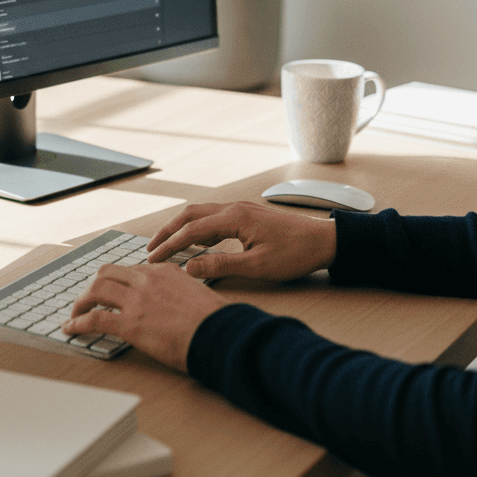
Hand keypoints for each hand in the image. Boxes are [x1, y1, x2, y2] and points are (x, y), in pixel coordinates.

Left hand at [63, 263, 225, 371]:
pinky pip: (94, 319)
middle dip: (93, 286)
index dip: (116, 282)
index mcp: (163, 272)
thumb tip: (174, 302)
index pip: (130, 270)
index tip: (111, 291)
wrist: (221, 334)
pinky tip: (70, 328)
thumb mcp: (197, 294)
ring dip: (81, 301)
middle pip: (106, 273)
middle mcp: (146, 280)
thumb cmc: (216, 321)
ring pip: (95, 290)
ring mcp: (136, 300)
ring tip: (75, 313)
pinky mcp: (130, 324)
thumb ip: (179, 291)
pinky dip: (78, 322)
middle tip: (87, 299)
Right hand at [146, 201, 336, 281]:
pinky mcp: (247, 215)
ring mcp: (240, 209)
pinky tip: (197, 244)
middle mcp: (234, 208)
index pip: (191, 230)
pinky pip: (213, 218)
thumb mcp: (258, 266)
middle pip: (190, 214)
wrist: (324, 241)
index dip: (169, 245)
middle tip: (151, 250)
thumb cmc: (295, 254)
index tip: (153, 259)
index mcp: (234, 218)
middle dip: (168, 231)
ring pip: (201, 214)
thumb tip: (189, 267)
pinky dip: (198, 228)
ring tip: (167, 246)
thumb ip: (221, 265)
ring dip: (182, 228)